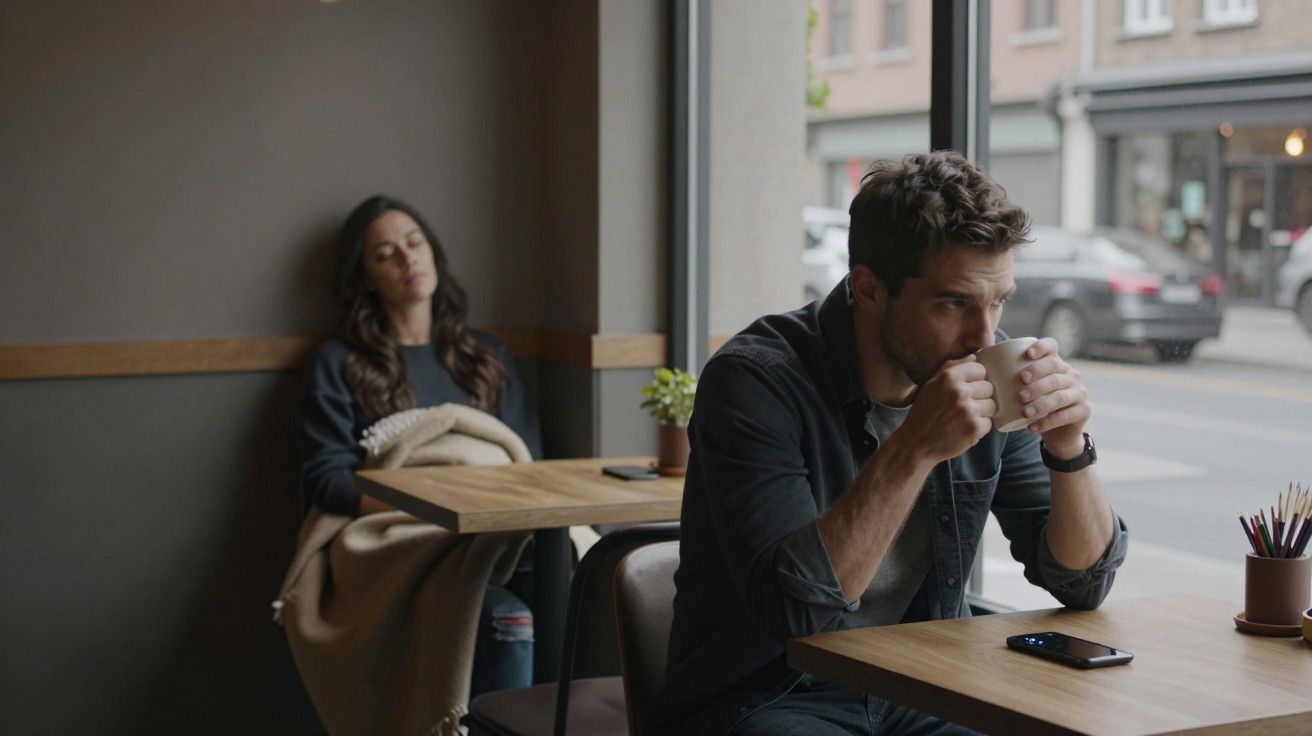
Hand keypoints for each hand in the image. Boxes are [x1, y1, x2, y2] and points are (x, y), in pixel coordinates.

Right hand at [900, 355, 995, 463]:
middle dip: (981, 396)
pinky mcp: (975, 428)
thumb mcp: (931, 384)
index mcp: (949, 377)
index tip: (969, 388)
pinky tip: (965, 429)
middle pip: (989, 387)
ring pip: (992, 405)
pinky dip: (980, 427)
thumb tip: (975, 356)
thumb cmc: (923, 413)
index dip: (977, 378)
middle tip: (966, 405)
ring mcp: (969, 410)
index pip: (981, 369)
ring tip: (967, 417)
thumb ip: (952, 367)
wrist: (916, 443)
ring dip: (983, 412)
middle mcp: (960, 391)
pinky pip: (989, 423)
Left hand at [1015, 338, 1090, 456]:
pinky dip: (1048, 421)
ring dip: (1041, 404)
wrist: (1056, 432)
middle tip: (1019, 393)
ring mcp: (1079, 391)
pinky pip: (1067, 414)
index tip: (1026, 356)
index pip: (1052, 346)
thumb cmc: (1032, 405)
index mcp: (1055, 363)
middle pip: (1055, 371)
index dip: (1041, 348)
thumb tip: (974, 359)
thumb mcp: (1022, 388)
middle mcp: (1070, 374)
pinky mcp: (1084, 410)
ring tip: (1024, 412)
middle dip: (1036, 380)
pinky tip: (1032, 427)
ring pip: (1061, 395)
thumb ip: (1005, 375)